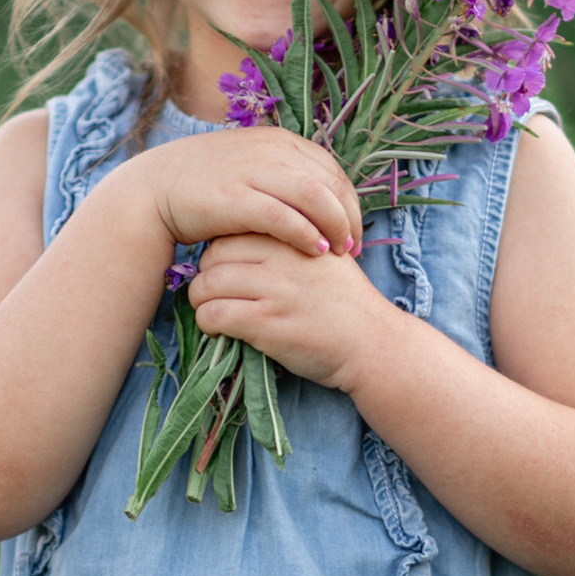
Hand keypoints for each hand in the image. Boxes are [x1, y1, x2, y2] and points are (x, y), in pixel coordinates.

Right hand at [118, 129, 363, 260]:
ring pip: (314, 195)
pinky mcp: (236, 198)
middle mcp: (271, 150)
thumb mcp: (250, 170)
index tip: (355, 230)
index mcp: (279, 140)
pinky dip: (305, 233)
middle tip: (354, 247)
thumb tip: (316, 200)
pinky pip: (283, 215)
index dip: (350, 200)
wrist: (154, 190)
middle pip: (330, 181)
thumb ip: (282, 178)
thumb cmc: (204, 187)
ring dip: (334, 225)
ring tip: (340, 251)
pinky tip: (315, 251)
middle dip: (349, 216)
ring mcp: (253, 171)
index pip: (331, 168)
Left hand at [186, 233, 395, 389]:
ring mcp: (274, 290)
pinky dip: (207, 322)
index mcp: (295, 235)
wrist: (373, 344)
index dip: (220, 253)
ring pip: (207, 284)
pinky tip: (218, 329)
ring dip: (200, 301)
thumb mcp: (327, 257)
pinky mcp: (267, 323)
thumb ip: (294, 241)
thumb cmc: (348, 304)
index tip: (225, 271)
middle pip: (213, 255)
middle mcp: (283, 258)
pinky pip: (215, 314)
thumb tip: (246, 240)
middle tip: (214, 293)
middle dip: (206, 275)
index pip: (234, 231)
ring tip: (211, 311)